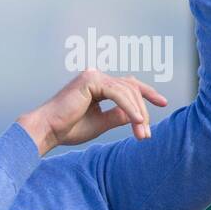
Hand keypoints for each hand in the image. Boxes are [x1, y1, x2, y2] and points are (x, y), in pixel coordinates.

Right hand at [17, 69, 168, 155]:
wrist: (47, 131)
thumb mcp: (100, 123)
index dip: (146, 93)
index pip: (127, 85)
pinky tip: (137, 121)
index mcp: (95, 85)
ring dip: (138, 112)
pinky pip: (118, 93)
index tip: (163, 103)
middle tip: (146, 133)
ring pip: (127, 91)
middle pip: (130, 88)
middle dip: (142, 110)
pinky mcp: (90, 80)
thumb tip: (137, 115)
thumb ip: (118, 116)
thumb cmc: (67, 129)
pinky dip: (129, 107)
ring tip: (142, 132)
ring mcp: (92, 76)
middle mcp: (94, 77)